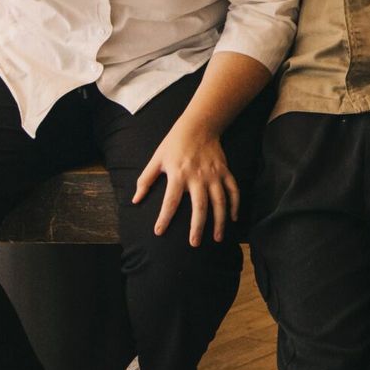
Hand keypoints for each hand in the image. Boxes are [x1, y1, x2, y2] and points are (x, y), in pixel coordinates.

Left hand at [133, 117, 239, 246]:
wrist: (199, 125)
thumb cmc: (174, 143)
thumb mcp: (156, 159)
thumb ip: (145, 180)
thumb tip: (135, 200)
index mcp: (178, 175)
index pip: (170, 201)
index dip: (164, 218)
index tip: (159, 232)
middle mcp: (197, 177)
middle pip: (199, 206)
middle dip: (198, 226)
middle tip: (194, 243)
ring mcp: (214, 174)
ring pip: (220, 201)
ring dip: (219, 221)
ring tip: (216, 238)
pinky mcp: (225, 171)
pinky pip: (233, 190)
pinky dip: (235, 205)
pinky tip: (233, 219)